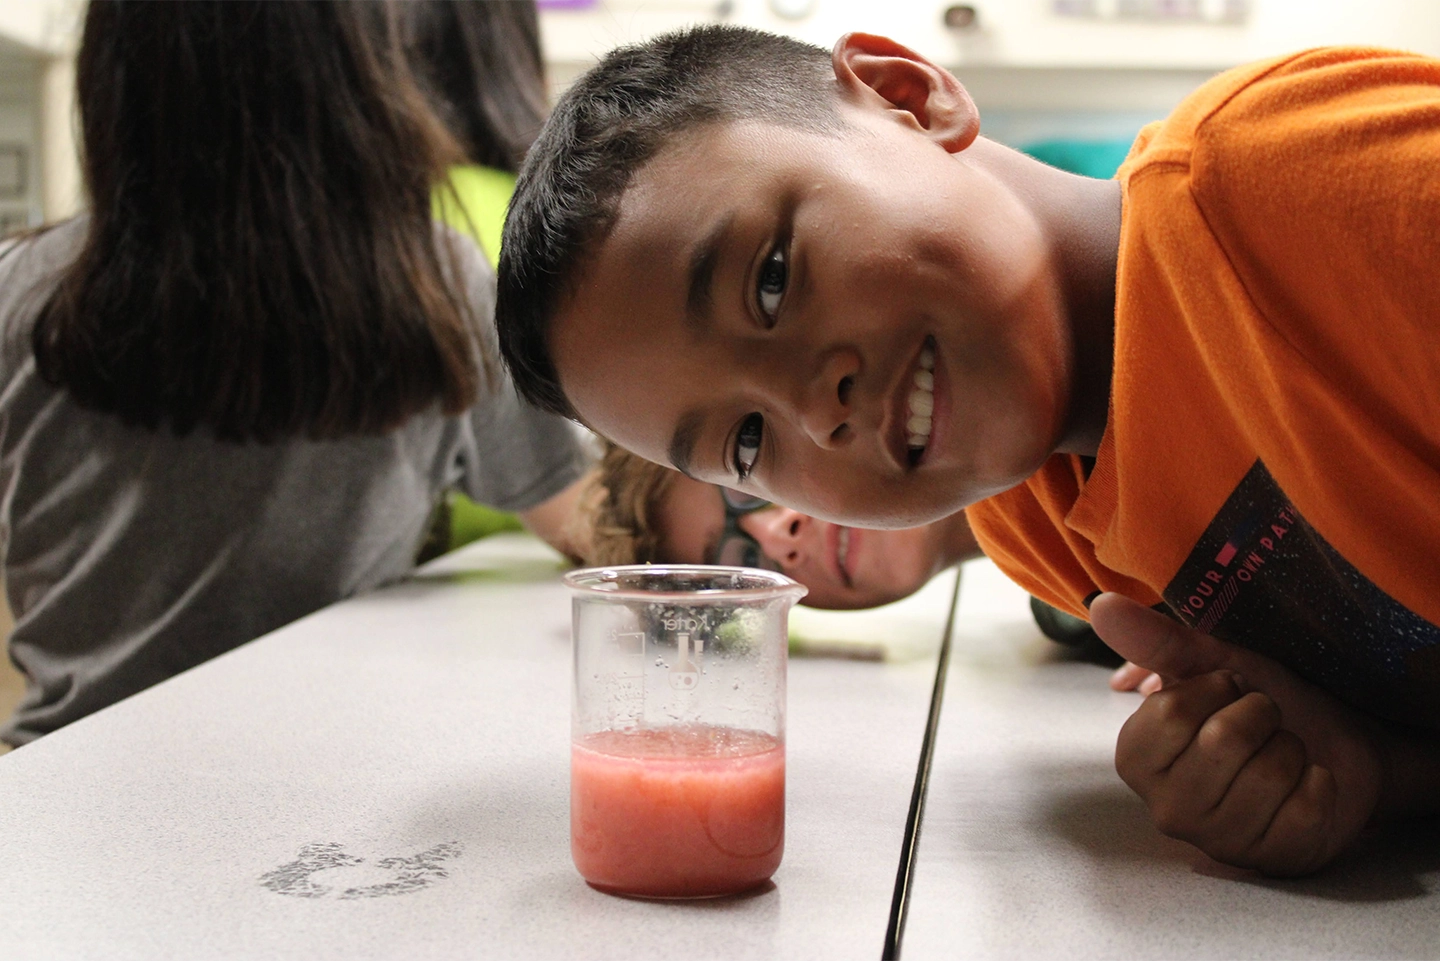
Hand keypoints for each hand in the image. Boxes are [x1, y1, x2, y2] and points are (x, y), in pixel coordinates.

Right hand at [1090, 593, 1383, 875]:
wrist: (1335, 742)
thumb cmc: (1261, 703)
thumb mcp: (1210, 664)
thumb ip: (1155, 640)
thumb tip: (1102, 606)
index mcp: (1138, 760)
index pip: (1171, 712)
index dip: (1214, 688)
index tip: (1226, 691)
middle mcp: (1169, 808)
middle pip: (1225, 740)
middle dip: (1260, 714)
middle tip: (1261, 722)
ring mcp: (1220, 841)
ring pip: (1271, 772)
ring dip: (1291, 746)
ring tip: (1283, 751)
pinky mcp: (1274, 860)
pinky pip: (1307, 804)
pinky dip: (1320, 780)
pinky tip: (1306, 782)